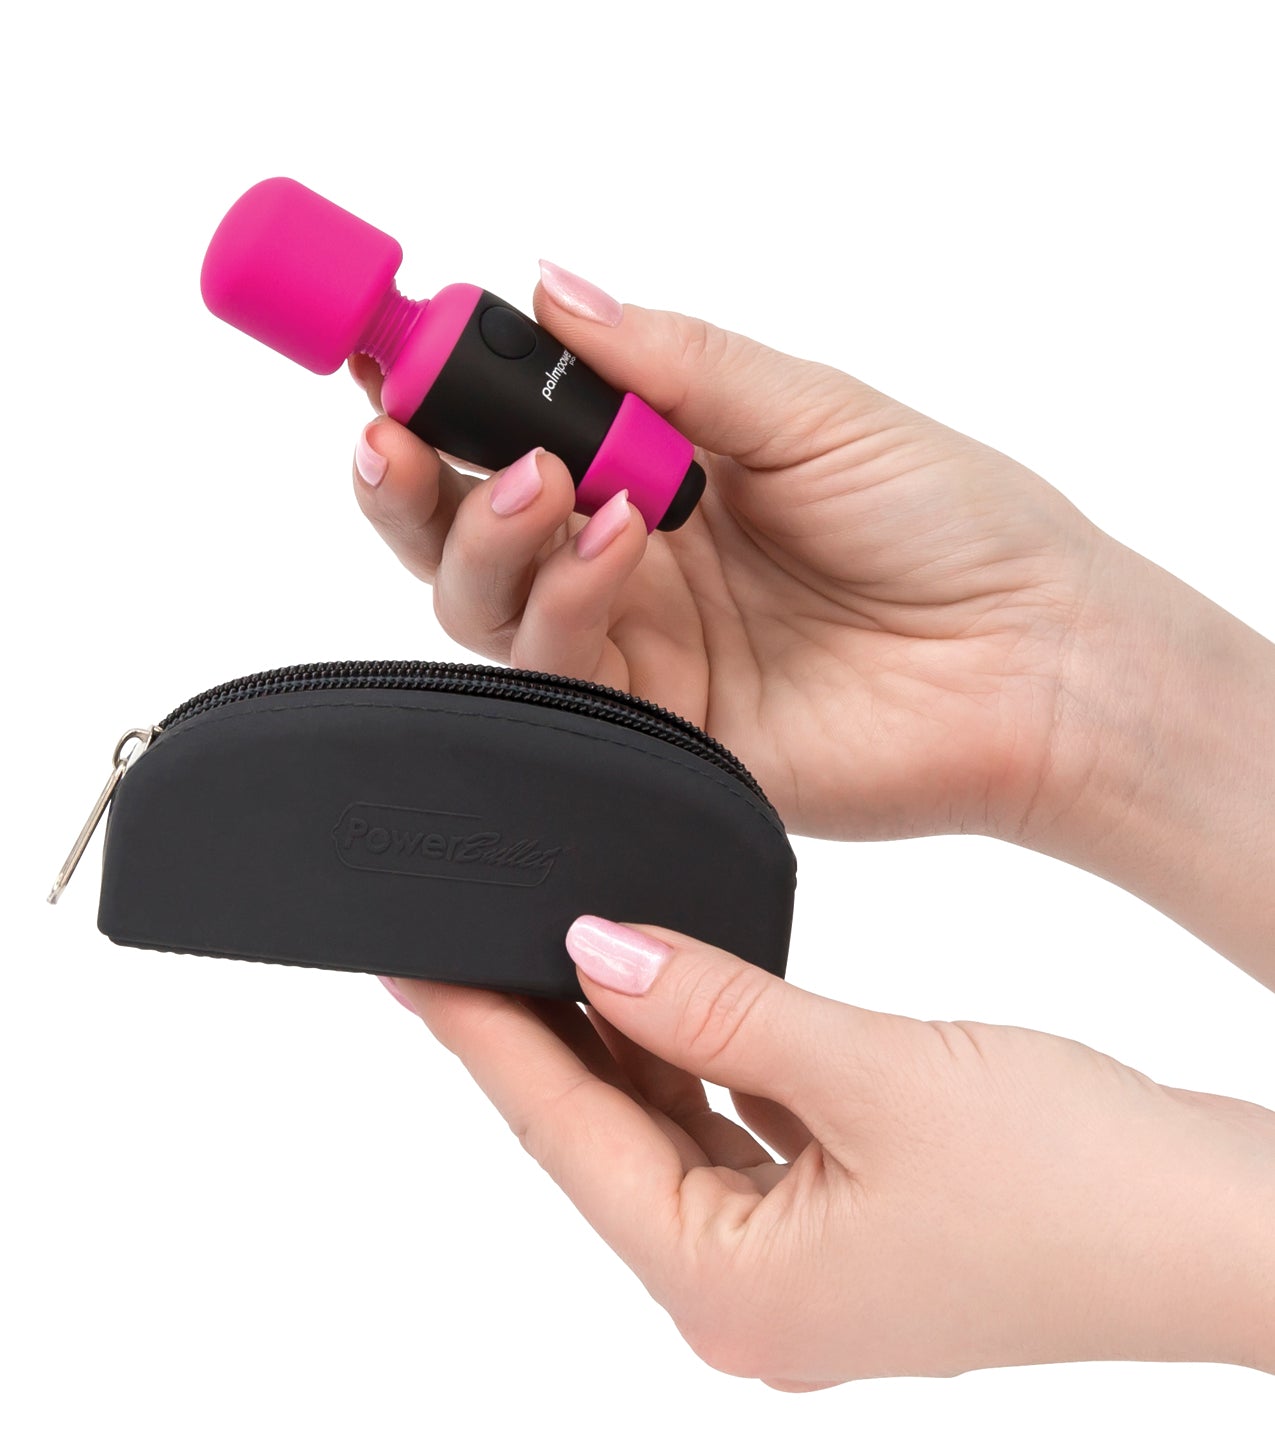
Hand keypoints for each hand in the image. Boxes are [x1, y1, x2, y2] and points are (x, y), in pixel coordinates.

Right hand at [352, 264, 1100, 844]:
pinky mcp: (659, 735)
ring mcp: (642, 655)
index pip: (515, 436)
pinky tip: (615, 544)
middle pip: (467, 537)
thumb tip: (554, 285)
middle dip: (415, 486)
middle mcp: (634, 566)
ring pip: (490, 612)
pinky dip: (566, 605)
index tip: (385, 354)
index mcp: (665, 474)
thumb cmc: (952, 523)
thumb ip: (676, 363)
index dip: (436, 401)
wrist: (1032, 661)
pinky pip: (562, 678)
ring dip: (488, 540)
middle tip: (399, 432)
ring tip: (547, 483)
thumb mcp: (811, 410)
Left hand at [383, 920, 1274, 1384]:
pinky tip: (677, 998)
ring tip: (557, 949)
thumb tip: (593, 949)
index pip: (568, 1136)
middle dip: (542, 1038)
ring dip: (624, 1047)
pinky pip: (738, 1140)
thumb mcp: (873, 1072)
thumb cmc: (1079, 1182)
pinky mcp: (848, 1234)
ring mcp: (800, 1272)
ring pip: (671, 1136)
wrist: (1225, 1232)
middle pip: (608, 1141)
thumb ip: (720, 1009)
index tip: (409, 961)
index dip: (484, 1038)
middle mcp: (749, 1298)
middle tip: (469, 938)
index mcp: (733, 1287)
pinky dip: (702, 1067)